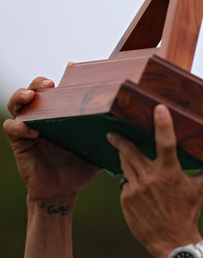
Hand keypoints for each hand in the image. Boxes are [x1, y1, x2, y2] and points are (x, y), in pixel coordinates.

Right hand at [3, 77, 101, 200]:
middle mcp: (46, 116)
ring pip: (18, 104)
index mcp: (65, 114)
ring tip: (31, 97)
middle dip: (39, 82)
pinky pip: (13, 129)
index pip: (62, 89)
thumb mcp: (100, 147)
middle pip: (36, 90)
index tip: (72, 67)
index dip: (65, 76)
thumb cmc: (82, 166)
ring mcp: (31, 127)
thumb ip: (113, 135)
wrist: (65, 190)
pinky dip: (19, 126)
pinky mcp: (21, 143)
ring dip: (22, 96)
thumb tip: (135, 125)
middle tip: (49, 84)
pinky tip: (32, 130)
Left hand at [107, 104, 202, 257]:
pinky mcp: (126, 199)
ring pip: (124, 164)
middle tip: (115, 130)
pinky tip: (132, 177)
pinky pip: (124, 181)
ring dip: (122, 154)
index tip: (158, 108)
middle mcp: (151, 179)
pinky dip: (128, 177)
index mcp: (170, 173)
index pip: (166, 143)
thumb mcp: (202, 187)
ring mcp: (136, 190)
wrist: (172, 241)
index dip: (162, 124)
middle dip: (122, 139)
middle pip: (131, 150)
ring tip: (119, 146)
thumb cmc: (189, 211)